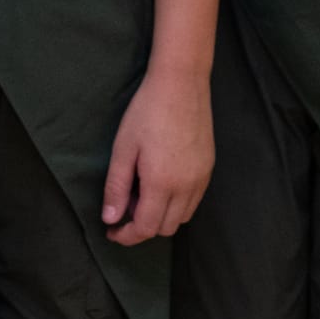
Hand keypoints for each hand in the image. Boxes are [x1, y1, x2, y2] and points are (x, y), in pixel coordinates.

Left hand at [101, 69, 213, 244]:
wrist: (181, 83)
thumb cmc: (146, 112)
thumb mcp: (123, 148)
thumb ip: (116, 188)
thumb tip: (110, 220)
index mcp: (162, 183)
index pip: (146, 228)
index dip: (127, 236)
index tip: (111, 231)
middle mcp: (187, 187)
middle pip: (165, 228)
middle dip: (142, 225)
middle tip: (126, 202)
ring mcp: (202, 178)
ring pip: (182, 217)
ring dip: (161, 215)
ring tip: (143, 190)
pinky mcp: (209, 168)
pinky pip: (193, 201)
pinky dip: (176, 203)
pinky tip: (162, 181)